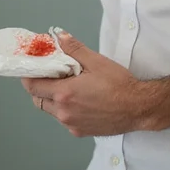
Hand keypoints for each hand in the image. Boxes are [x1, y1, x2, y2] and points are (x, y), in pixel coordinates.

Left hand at [22, 31, 151, 136]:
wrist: (139, 107)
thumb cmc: (119, 84)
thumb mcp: (96, 61)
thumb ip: (74, 49)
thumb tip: (59, 36)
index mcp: (64, 94)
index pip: (32, 86)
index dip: (30, 76)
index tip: (35, 68)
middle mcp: (64, 113)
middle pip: (38, 100)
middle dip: (40, 87)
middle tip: (52, 76)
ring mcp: (71, 124)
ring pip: (51, 111)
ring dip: (53, 99)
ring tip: (69, 88)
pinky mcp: (80, 132)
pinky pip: (65, 120)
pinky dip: (66, 110)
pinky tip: (81, 101)